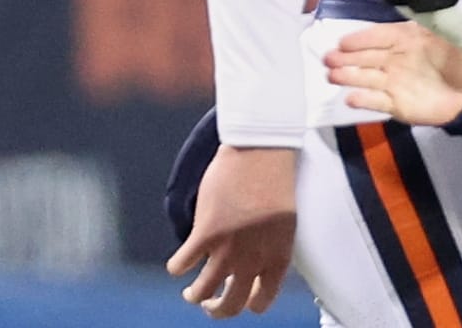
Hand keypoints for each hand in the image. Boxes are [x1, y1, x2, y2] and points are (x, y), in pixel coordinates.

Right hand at [165, 145, 297, 318]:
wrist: (262, 151)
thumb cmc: (275, 180)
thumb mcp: (284, 222)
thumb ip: (270, 248)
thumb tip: (253, 268)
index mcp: (278, 255)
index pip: (263, 300)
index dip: (249, 304)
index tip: (241, 298)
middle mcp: (254, 258)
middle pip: (231, 305)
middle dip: (218, 310)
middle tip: (210, 304)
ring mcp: (228, 248)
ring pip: (201, 292)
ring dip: (194, 295)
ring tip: (191, 292)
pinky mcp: (205, 233)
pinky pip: (180, 265)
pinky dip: (177, 267)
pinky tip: (179, 262)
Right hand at [325, 21, 461, 125]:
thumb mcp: (447, 32)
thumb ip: (427, 21)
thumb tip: (411, 5)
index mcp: (407, 39)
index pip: (378, 36)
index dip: (360, 39)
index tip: (342, 41)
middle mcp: (397, 60)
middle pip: (366, 58)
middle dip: (345, 58)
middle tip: (328, 59)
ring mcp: (395, 83)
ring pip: (366, 78)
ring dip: (348, 76)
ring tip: (332, 75)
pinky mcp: (398, 104)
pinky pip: (376, 101)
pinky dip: (363, 100)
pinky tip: (351, 97)